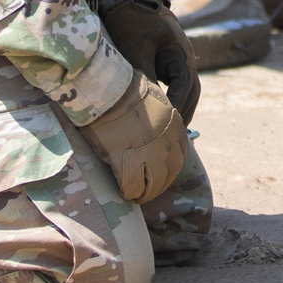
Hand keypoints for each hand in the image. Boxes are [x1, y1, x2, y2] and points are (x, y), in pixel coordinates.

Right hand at [82, 73, 186, 204]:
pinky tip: (123, 192)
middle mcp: (166, 140)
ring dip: (146, 193)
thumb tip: (156, 132)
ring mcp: (147, 151)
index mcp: (174, 124)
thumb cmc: (122, 88)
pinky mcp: (125, 159)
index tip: (159, 173)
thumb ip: (159, 119)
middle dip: (159, 185)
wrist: (104, 87)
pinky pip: (132, 186)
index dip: (168, 169)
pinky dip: (129, 192)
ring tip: (137, 195)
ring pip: (153, 183)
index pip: (179, 156)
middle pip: (169, 173)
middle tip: (148, 190)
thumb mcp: (152, 99)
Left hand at [100, 0, 199, 122]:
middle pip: (192, 91)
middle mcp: (185, 56)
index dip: (176, 108)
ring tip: (170, 129)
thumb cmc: (132, 22)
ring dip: (181, 107)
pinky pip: (177, 82)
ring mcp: (178, 57)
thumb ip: (146, 80)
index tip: (166, 127)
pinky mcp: (169, 58)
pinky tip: (162, 111)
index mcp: (181, 53)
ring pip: (187, 88)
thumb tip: (148, 109)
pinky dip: (173, 97)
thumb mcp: (136, 53)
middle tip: (171, 136)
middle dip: (184, 113)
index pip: (184, 88)